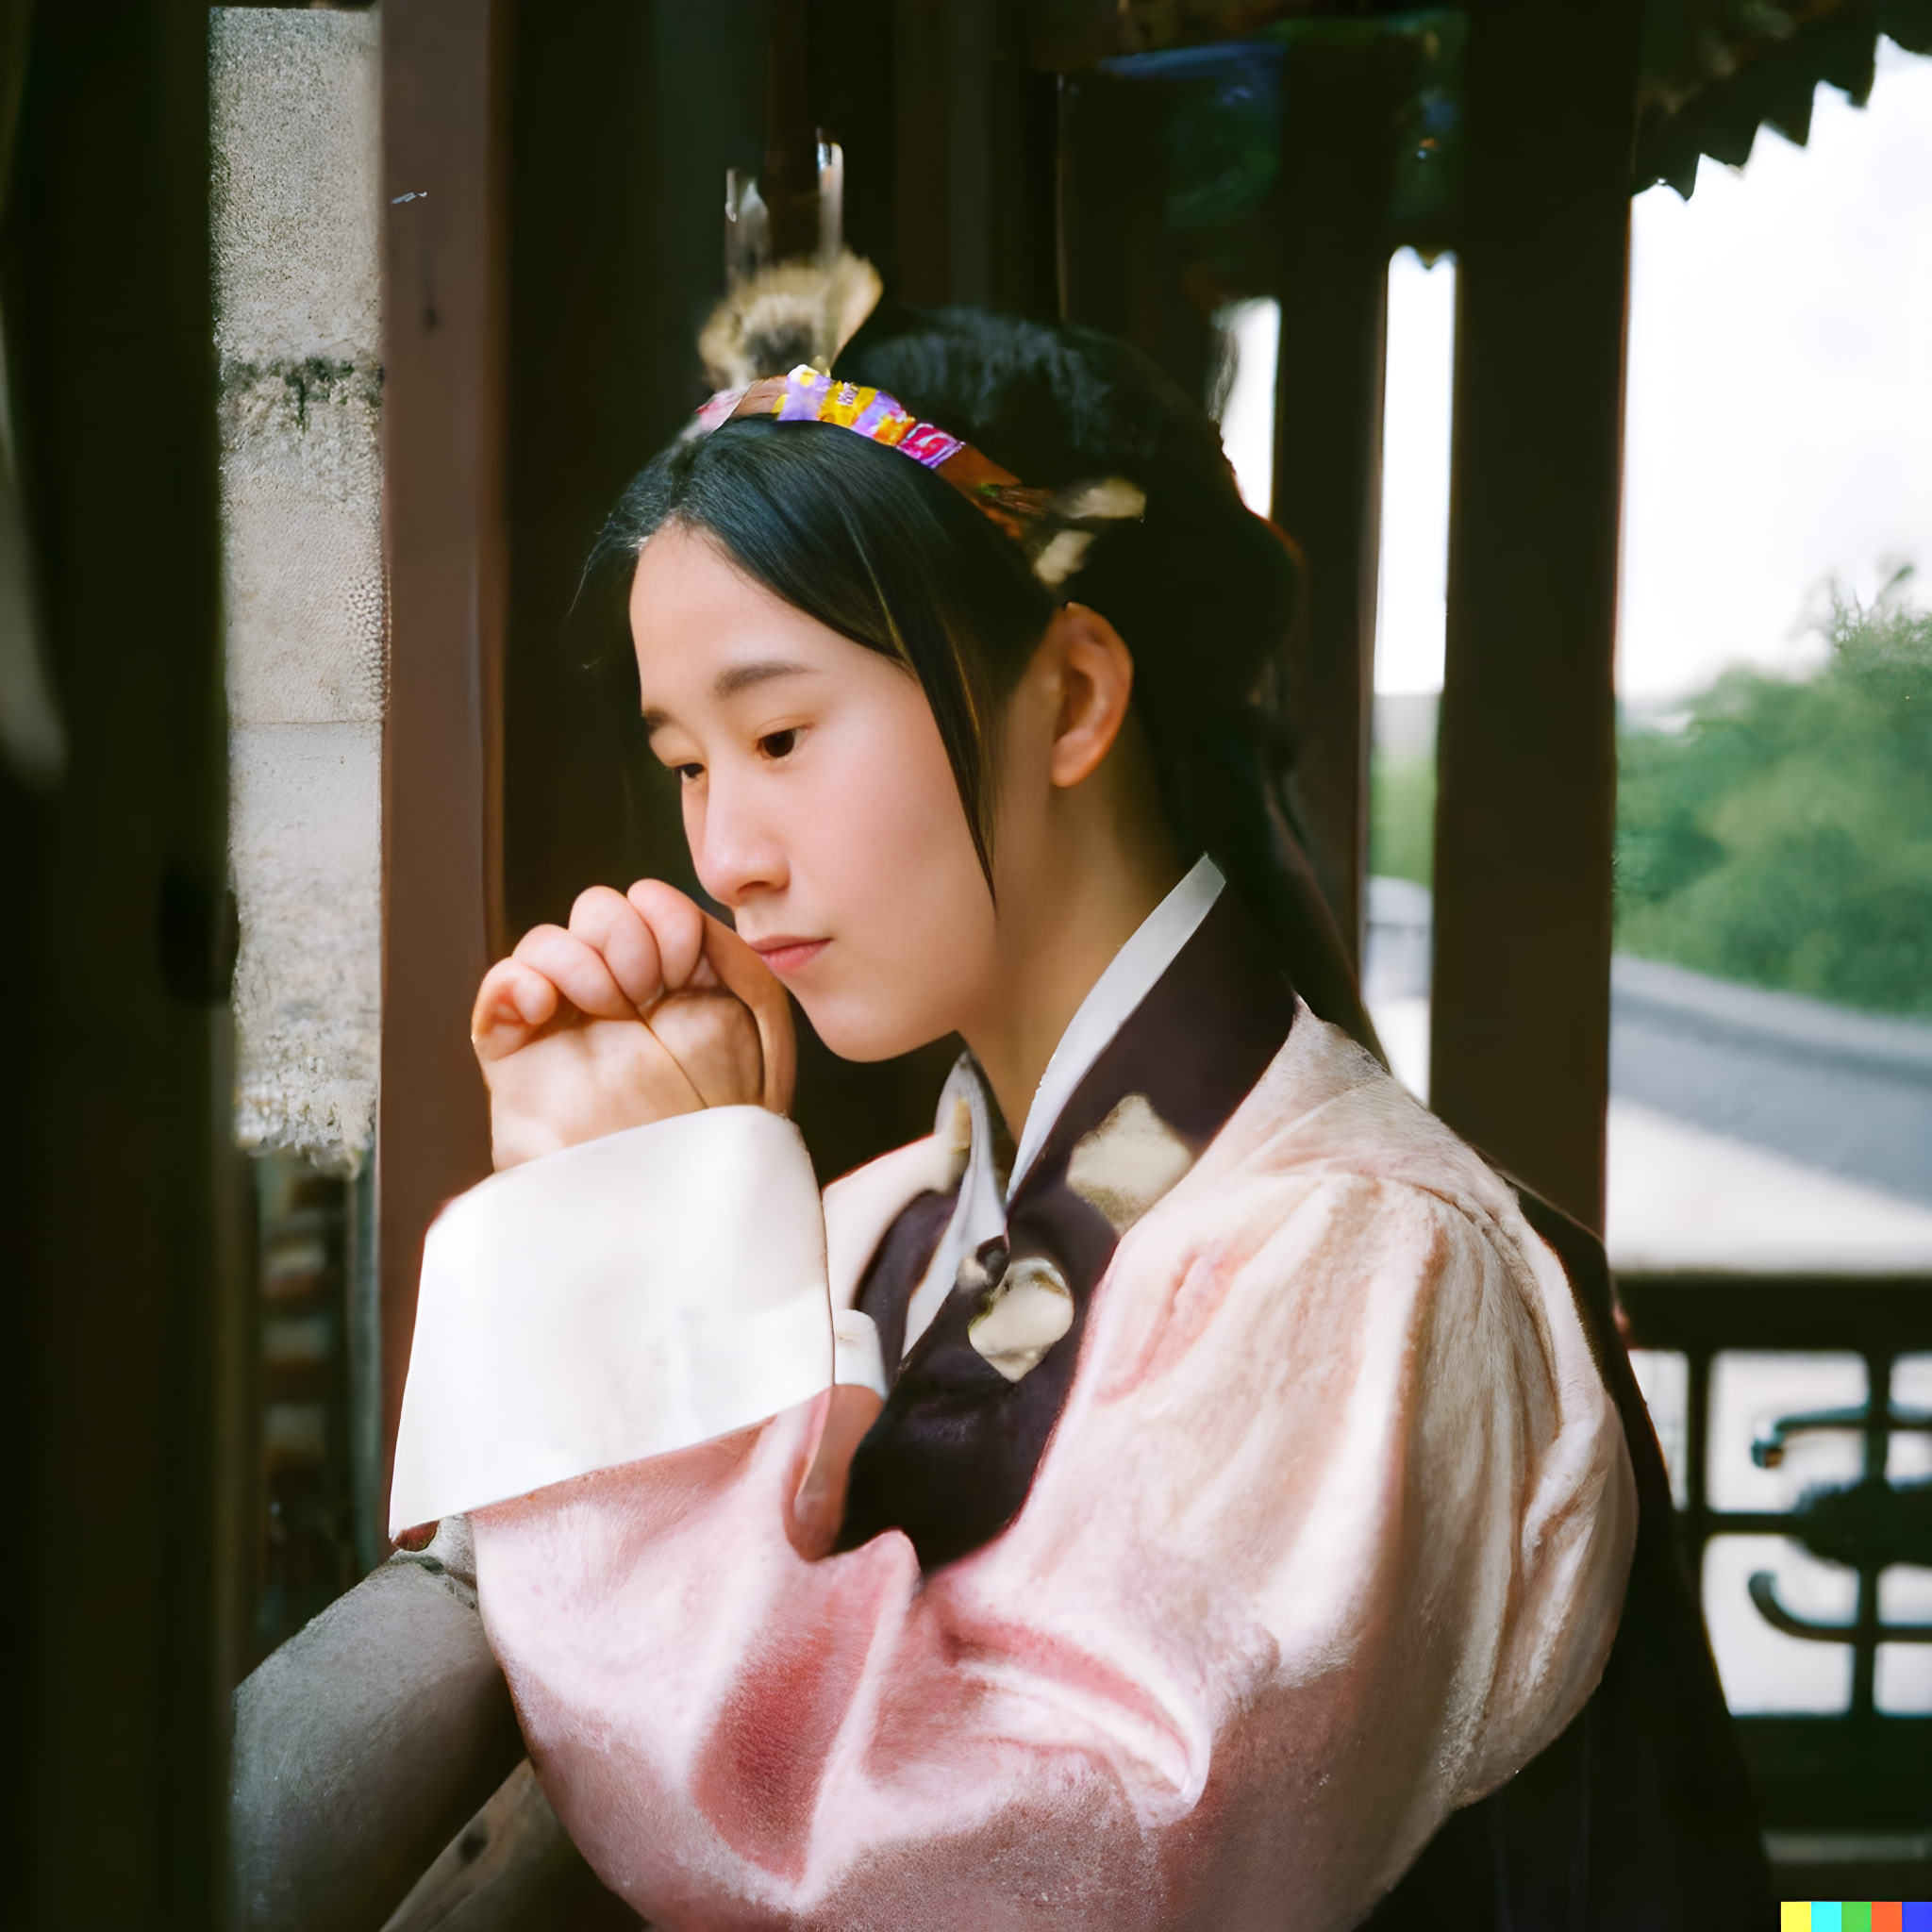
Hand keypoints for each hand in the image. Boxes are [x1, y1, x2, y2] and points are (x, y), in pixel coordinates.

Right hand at [470, 881, 795, 1169]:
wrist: (680, 1205)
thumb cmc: (730, 1127)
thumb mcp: (764, 1032)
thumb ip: (738, 960)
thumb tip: (689, 916)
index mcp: (674, 988)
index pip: (649, 906)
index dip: (663, 916)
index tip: (681, 967)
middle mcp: (618, 1001)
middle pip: (595, 910)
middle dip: (622, 935)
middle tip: (644, 992)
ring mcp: (566, 1027)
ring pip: (545, 942)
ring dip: (577, 958)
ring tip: (606, 1007)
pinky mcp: (518, 1060)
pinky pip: (498, 991)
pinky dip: (515, 980)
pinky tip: (545, 1006)